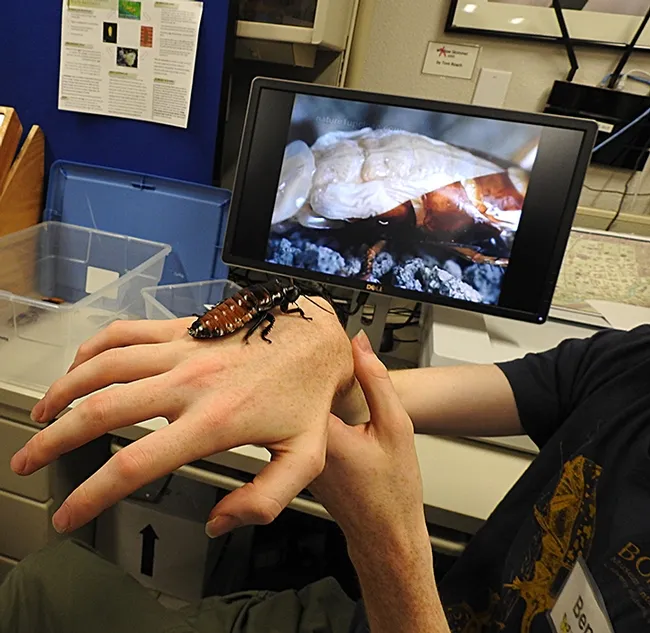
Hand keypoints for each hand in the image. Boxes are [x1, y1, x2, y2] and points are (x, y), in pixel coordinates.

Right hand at [11, 296, 353, 536]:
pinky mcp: (184, 329)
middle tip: (28, 460)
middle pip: (101, 411)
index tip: (68, 514)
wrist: (316, 339)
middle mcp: (189, 383)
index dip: (93, 494)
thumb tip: (219, 521)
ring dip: (63, 392)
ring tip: (42, 416)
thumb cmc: (309, 396)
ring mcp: (183, 350)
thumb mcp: (303, 458)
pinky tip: (79, 366)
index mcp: (213, 421)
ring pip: (102, 367)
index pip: (136, 464)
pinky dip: (92, 349)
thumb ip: (264, 499)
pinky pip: (125, 332)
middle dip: (54, 440)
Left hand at [310, 331, 425, 549]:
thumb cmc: (393, 490)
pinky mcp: (306, 465)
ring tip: (340, 387)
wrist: (386, 534)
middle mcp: (303, 445)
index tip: (333, 348)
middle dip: (317, 375)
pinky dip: (322, 417)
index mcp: (322, 433)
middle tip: (335, 360)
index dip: (320, 359)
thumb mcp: (396, 426)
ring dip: (319, 396)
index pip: (306, 379)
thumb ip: (376, 380)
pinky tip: (342, 417)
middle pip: (299, 394)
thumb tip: (359, 344)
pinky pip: (308, 429)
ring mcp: (302, 457)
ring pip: (302, 412)